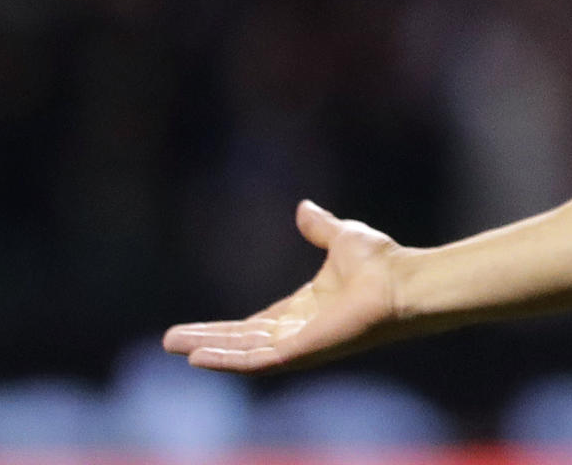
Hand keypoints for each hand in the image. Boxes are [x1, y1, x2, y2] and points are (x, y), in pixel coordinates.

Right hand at [163, 200, 408, 372]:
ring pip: (244, 352)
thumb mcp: (342, 238)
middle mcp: (298, 330)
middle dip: (207, 340)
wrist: (402, 281)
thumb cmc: (382, 263)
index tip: (192, 331)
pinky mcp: (301, 352)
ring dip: (210, 350)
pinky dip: (229, 361)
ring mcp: (298, 344)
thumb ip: (320, 228)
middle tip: (169, 342)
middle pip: (242, 340)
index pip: (255, 325)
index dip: (223, 329)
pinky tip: (200, 358)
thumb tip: (304, 208)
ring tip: (175, 348)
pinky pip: (257, 362)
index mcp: (304, 309)